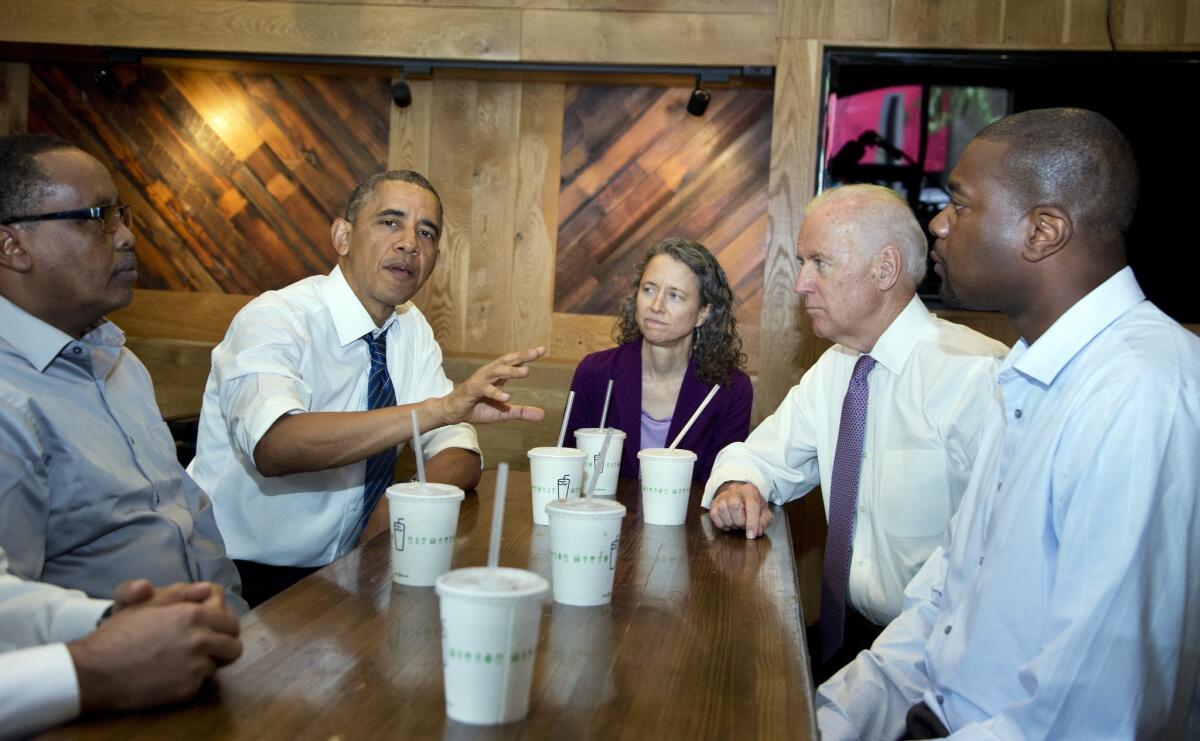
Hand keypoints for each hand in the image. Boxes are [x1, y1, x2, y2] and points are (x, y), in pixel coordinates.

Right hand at [69, 584, 242, 712]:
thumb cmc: (117, 633)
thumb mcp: (145, 603)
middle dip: (223, 644)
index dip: (222, 624)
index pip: (230, 620)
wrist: (94, 671)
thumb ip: (180, 592)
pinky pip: (201, 683)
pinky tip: (170, 674)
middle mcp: (201, 639)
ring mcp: (196, 666)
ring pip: (218, 664)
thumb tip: (208, 589)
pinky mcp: (188, 689)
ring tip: (185, 659)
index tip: (212, 628)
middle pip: (234, 644)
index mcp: (193, 614)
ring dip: (207, 662)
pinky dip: (190, 680)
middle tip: (205, 646)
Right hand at [438, 347, 546, 424]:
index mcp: (497, 376)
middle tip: (536, 353)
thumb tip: (542, 414)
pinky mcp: (472, 390)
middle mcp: (489, 374)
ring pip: (497, 371)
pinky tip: (507, 396)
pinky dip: (496, 392)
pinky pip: (485, 390)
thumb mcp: (503, 412)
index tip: (542, 349)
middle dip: (521, 356)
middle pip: (507, 361)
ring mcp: (480, 381)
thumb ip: (521, 411)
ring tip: (526, 371)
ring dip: (511, 371)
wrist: (453, 412)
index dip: (526, 356)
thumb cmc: (476, 408)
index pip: (513, 362)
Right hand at [708, 481, 772, 538]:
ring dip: (730, 523)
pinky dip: (721, 524)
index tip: (751, 536)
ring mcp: (722, 496)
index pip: (751, 505)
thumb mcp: (764, 511)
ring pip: (723, 510)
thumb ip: (764, 521)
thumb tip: (757, 532)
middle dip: (740, 522)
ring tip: (736, 524)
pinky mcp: (714, 503)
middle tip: (744, 526)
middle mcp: (735, 490)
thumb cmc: (752, 504)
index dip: (752, 522)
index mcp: (750, 490)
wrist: (739, 495)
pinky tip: (728, 524)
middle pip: (734, 506)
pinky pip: (714, 515)